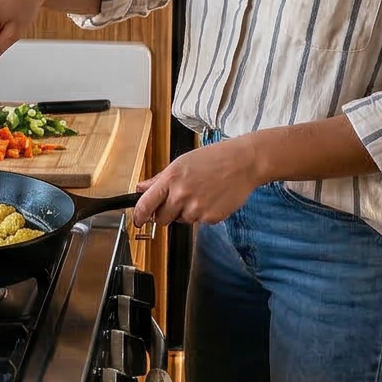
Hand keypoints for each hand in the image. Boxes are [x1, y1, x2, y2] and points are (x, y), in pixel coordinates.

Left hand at [133, 141, 266, 227]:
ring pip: (182, 220)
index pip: (145, 204)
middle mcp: (182, 195)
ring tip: (201, 193)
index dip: (138, 216)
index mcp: (171, 179)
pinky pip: (199, 222)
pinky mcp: (211, 218)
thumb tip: (141, 188)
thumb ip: (159, 178)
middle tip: (179, 200)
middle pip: (161, 218)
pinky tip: (212, 198)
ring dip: (187, 212)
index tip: (137, 220)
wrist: (244, 162)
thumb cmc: (214, 158)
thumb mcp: (182, 162)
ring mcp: (197, 208)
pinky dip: (204, 214)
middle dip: (166, 213)